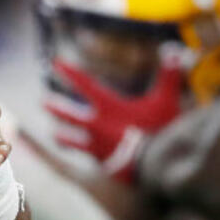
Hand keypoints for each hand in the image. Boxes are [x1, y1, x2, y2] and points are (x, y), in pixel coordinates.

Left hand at [43, 53, 185, 181]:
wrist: (156, 169)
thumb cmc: (160, 131)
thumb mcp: (166, 100)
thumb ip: (169, 75)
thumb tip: (176, 50)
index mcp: (109, 108)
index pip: (86, 86)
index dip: (71, 73)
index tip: (56, 64)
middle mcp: (98, 127)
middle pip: (72, 116)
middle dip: (58, 108)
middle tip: (44, 102)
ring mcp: (99, 149)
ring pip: (74, 142)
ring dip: (64, 137)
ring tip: (55, 135)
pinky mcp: (106, 167)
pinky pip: (90, 160)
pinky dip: (87, 156)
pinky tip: (86, 158)